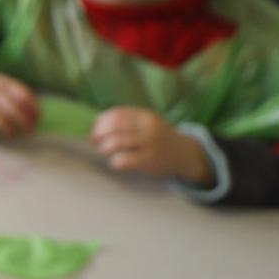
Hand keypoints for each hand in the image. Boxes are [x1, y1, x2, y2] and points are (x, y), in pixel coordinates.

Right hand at [0, 56, 39, 139]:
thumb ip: (13, 92)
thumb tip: (35, 112)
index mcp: (2, 82)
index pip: (25, 97)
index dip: (33, 110)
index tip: (37, 120)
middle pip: (16, 111)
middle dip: (25, 124)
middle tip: (28, 132)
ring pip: (1, 122)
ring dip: (10, 131)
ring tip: (11, 135)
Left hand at [91, 107, 213, 184]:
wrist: (183, 154)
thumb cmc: (158, 138)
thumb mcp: (146, 123)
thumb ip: (125, 120)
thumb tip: (94, 124)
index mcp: (144, 115)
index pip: (115, 114)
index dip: (100, 122)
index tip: (94, 130)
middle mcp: (147, 127)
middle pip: (113, 127)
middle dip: (98, 135)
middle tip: (96, 143)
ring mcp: (149, 144)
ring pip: (115, 142)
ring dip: (105, 148)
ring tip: (106, 152)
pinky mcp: (149, 161)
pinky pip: (123, 160)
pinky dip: (115, 162)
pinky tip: (117, 163)